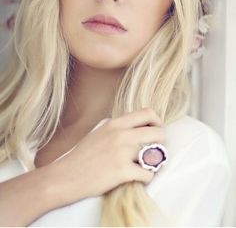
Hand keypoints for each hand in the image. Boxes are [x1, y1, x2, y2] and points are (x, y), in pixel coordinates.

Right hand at [49, 108, 164, 206]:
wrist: (65, 177)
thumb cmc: (81, 156)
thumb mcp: (99, 133)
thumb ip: (118, 129)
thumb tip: (138, 129)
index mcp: (115, 123)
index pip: (147, 112)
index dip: (157, 122)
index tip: (155, 131)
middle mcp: (121, 134)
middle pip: (157, 132)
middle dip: (161, 142)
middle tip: (154, 152)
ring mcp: (122, 152)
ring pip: (155, 153)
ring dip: (153, 162)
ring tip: (145, 166)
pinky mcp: (122, 171)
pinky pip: (148, 173)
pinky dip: (146, 178)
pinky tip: (137, 178)